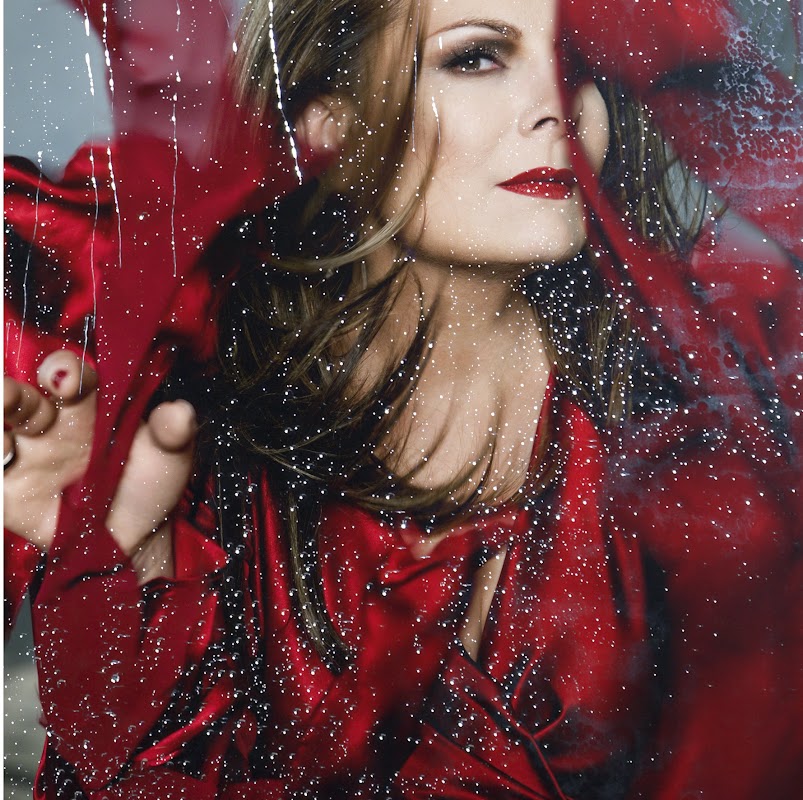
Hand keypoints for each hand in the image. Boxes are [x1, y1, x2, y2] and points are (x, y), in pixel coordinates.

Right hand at [4, 351, 196, 580]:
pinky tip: (3, 456)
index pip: (70, 374)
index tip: (72, 383)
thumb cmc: (149, 485)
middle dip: (9, 391)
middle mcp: (51, 422)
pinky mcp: (7, 486)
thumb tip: (180, 412)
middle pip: (19, 394)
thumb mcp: (169, 457)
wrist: (134, 536)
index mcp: (89, 404)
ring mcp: (24, 452)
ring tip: (4, 431)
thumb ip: (173, 432)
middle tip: (12, 399)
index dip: (67, 371)